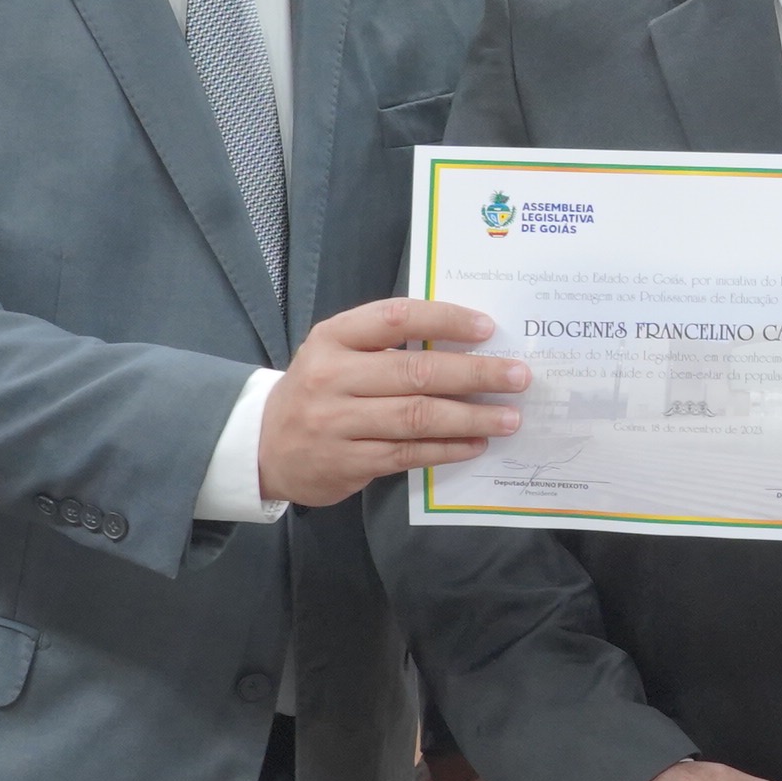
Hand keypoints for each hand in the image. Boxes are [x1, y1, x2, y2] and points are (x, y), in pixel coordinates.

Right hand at [256, 299, 528, 510]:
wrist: (263, 446)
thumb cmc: (320, 390)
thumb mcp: (338, 353)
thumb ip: (388, 344)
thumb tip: (468, 342)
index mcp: (333, 338)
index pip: (395, 318)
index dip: (444, 320)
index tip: (488, 328)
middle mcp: (332, 377)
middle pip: (416, 372)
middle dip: (475, 374)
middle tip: (518, 376)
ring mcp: (338, 423)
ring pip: (418, 417)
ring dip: (471, 417)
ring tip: (510, 417)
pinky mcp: (348, 462)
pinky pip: (410, 453)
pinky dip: (449, 448)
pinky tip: (477, 443)